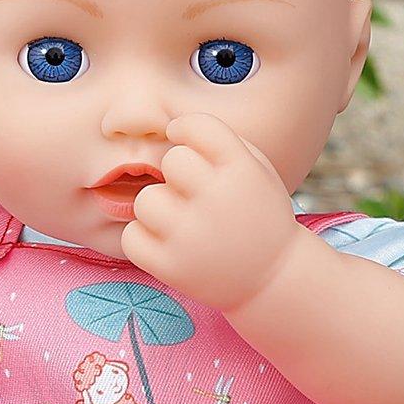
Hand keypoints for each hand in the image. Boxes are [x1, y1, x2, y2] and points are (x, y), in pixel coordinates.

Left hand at [121, 113, 300, 311]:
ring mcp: (191, 237)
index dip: (184, 129)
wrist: (272, 278)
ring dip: (158, 207)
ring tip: (180, 221)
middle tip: (191, 192)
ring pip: (145, 200)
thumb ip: (220, 143)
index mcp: (242, 170)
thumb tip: (170, 125)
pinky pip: (131, 236)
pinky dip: (143, 239)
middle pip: (170, 161)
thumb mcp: (257, 169)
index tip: (184, 140)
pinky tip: (166, 242)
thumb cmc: (257, 215)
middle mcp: (216, 200)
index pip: (196, 126)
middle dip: (177, 173)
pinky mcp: (170, 268)